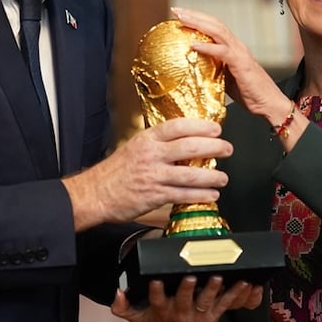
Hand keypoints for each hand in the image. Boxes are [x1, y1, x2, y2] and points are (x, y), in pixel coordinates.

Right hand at [62, 118, 231, 230]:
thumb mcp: (134, 148)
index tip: (216, 128)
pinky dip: (200, 195)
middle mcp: (151, 155)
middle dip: (214, 147)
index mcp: (147, 139)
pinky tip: (210, 195)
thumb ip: (158, 144)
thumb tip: (185, 141)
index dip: (200, 126)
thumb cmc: (115, 172)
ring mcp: (154, 176)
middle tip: (227, 148)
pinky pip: (183, 195)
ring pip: (190, 174)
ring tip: (223, 177)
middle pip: (189, 147)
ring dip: (212, 176)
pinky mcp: (155, 195)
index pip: (177, 126)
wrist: (95, 193)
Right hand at [110, 275, 263, 321]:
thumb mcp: (140, 318)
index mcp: (162, 310)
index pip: (156, 300)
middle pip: (183, 300)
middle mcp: (180, 313)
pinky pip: (225, 303)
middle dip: (186, 288)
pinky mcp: (213, 315)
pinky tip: (242, 282)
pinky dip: (234, 293)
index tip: (155, 280)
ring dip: (212, 289)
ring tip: (217, 277)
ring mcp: (198, 315)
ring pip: (205, 301)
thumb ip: (123, 307)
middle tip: (189, 276)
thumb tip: (117, 292)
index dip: (155, 291)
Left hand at [171, 7, 290, 122]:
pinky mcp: (241, 64)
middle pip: (214, 23)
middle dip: (194, 15)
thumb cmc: (249, 94)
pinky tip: (193, 45)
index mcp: (233, 47)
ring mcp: (240, 53)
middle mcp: (237, 45)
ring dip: (198, 24)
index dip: (197, 18)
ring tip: (182, 19)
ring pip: (217, 31)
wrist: (270, 104)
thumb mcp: (225, 78)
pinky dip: (207, 47)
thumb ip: (213, 69)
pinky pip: (222, 52)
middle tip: (176, 10)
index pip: (213, 27)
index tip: (178, 15)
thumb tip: (192, 69)